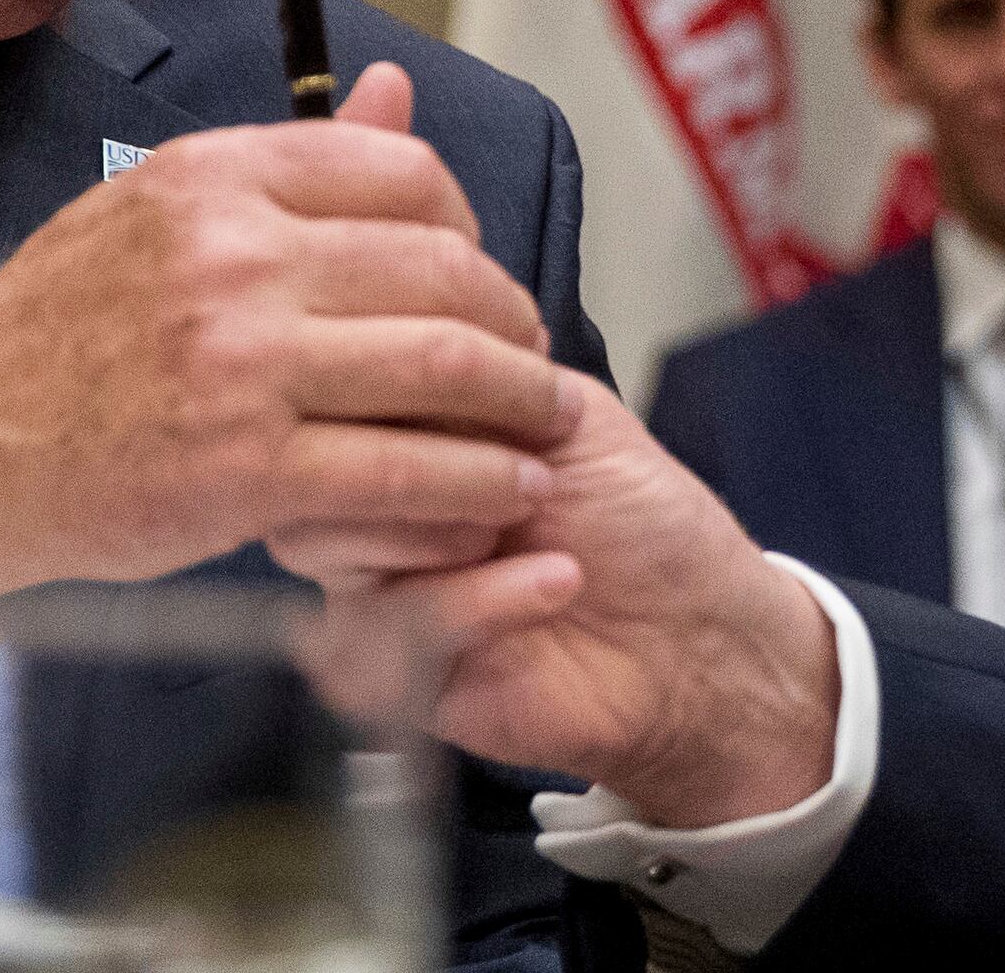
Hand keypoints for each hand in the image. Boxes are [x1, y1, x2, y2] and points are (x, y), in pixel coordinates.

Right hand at [0, 62, 571, 658]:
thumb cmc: (56, 335)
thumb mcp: (156, 210)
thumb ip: (287, 163)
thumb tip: (395, 83)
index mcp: (216, 178)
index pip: (407, 174)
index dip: (470, 227)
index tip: (479, 273)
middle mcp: (234, 256)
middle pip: (445, 270)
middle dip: (516, 320)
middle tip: (535, 359)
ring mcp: (241, 364)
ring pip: (445, 367)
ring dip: (522, 402)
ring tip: (546, 429)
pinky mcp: (244, 470)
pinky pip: (407, 471)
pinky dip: (480, 486)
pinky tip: (507, 494)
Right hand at [284, 369, 839, 829]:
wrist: (694, 641)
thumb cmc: (644, 528)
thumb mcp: (573, 418)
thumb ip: (485, 373)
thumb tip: (406, 331)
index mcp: (416, 443)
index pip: (343, 395)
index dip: (391, 380)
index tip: (466, 378)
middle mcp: (385, 514)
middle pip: (310, 468)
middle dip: (410, 453)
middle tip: (516, 470)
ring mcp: (381, 593)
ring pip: (326, 542)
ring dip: (439, 522)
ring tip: (533, 520)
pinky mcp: (394, 673)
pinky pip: (387, 624)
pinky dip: (478, 597)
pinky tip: (551, 584)